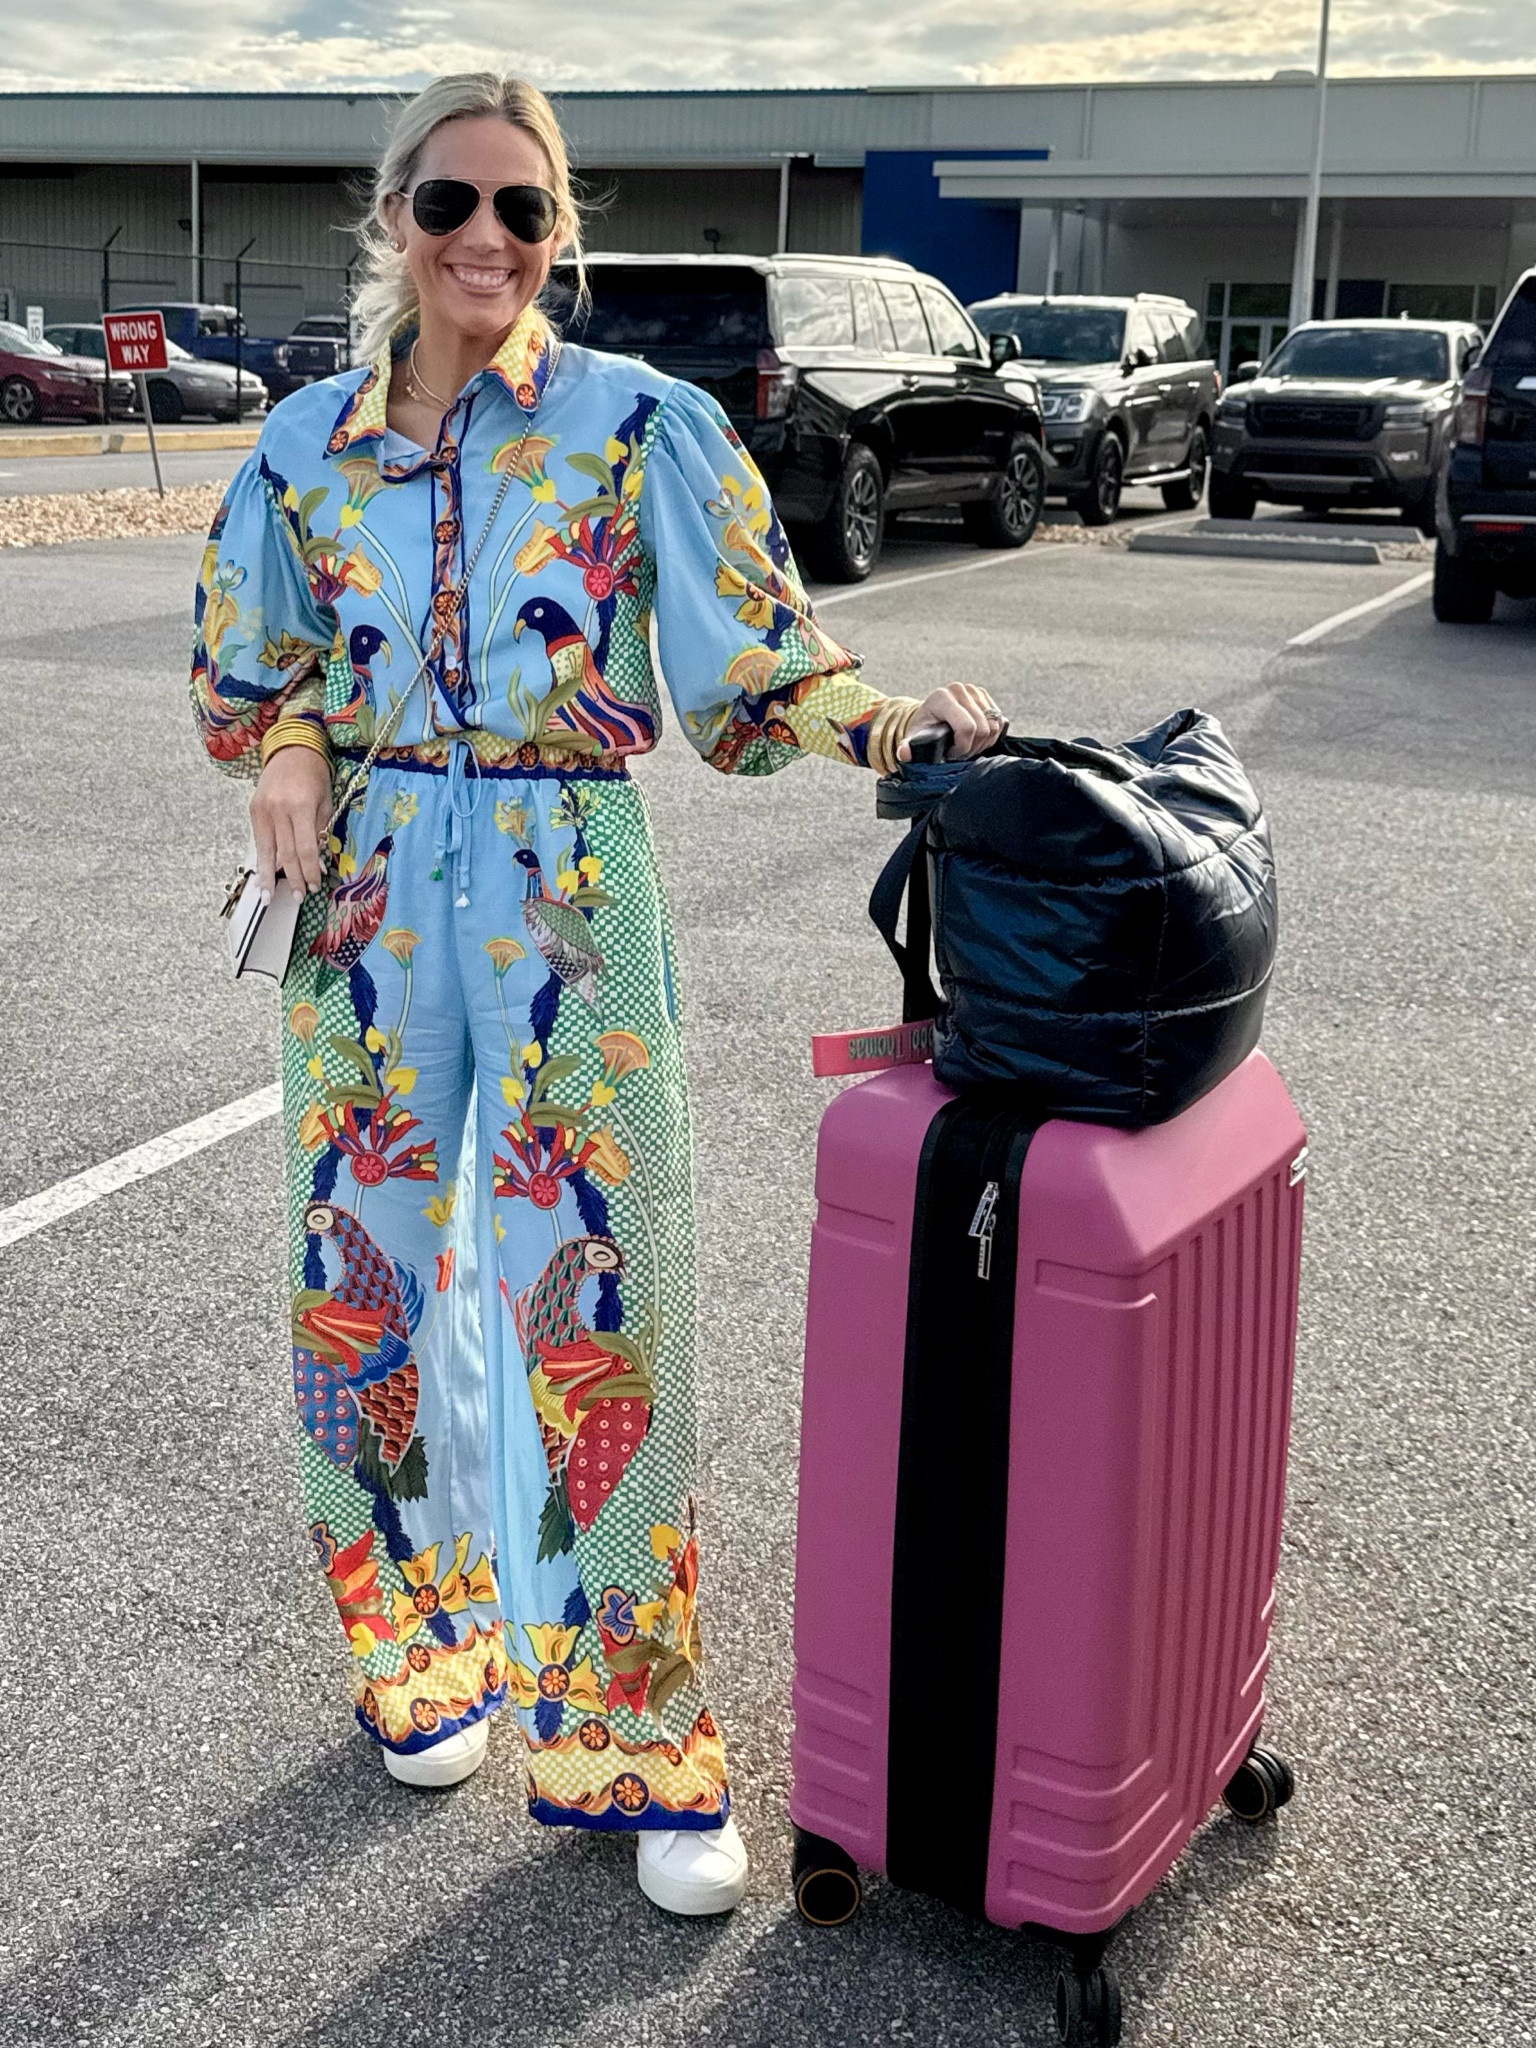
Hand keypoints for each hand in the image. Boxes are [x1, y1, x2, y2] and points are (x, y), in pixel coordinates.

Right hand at [250, 746, 331, 900]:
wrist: (291, 749)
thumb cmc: (315, 775)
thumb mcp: (326, 801)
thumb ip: (320, 830)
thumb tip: (317, 861)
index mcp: (300, 806)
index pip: (305, 848)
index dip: (310, 870)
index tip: (314, 886)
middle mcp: (278, 809)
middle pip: (286, 853)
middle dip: (293, 878)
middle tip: (298, 897)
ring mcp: (263, 809)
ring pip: (267, 850)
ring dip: (269, 877)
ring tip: (268, 898)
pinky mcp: (253, 810)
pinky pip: (259, 840)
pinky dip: (262, 859)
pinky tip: (261, 875)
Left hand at [898, 681, 1005, 761]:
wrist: (931, 717)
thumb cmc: (924, 729)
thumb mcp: (913, 738)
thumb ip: (907, 748)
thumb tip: (904, 754)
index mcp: (941, 697)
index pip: (967, 727)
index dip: (963, 747)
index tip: (952, 753)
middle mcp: (959, 690)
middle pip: (983, 728)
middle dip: (972, 746)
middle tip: (960, 752)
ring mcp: (974, 691)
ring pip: (994, 725)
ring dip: (982, 742)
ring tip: (966, 746)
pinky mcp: (985, 696)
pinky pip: (999, 721)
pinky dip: (990, 735)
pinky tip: (975, 739)